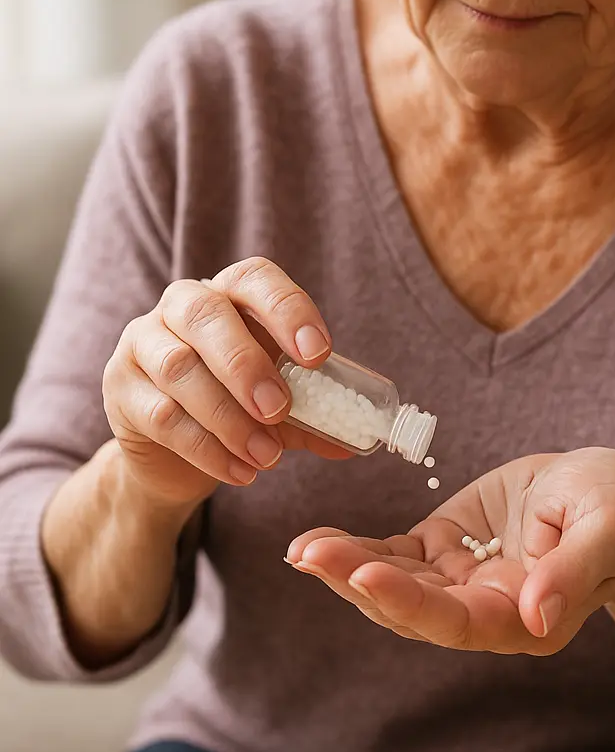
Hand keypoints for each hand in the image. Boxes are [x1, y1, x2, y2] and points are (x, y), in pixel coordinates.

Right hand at [102, 257, 348, 509]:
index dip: (287, 310)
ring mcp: (142, 344)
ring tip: (268, 456)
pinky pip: (161, 415)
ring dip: (229, 418)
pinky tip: (241, 472)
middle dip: (247, 365)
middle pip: (206, 316)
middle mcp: (180, 306)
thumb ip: (317, 415)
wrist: (175, 454)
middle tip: (280, 409)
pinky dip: (207, 449)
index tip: (318, 354)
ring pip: (179, 369)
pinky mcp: (120, 389)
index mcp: (230, 295)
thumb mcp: (282, 408)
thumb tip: (357, 436)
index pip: (255, 279)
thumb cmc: (239, 409)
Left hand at [286, 448, 614, 654]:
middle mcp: (487, 613)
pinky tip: (319, 539)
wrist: (607, 492)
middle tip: (310, 553)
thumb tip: (536, 616)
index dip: (410, 603)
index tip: (365, 574)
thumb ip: (573, 571)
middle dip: (358, 584)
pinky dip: (358, 550)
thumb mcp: (609, 526)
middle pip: (412, 611)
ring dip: (346, 569)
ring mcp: (461, 583)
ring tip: (303, 547)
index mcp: (529, 619)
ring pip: (394, 587)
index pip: (459, 622)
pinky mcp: (444, 551)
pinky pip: (395, 557)